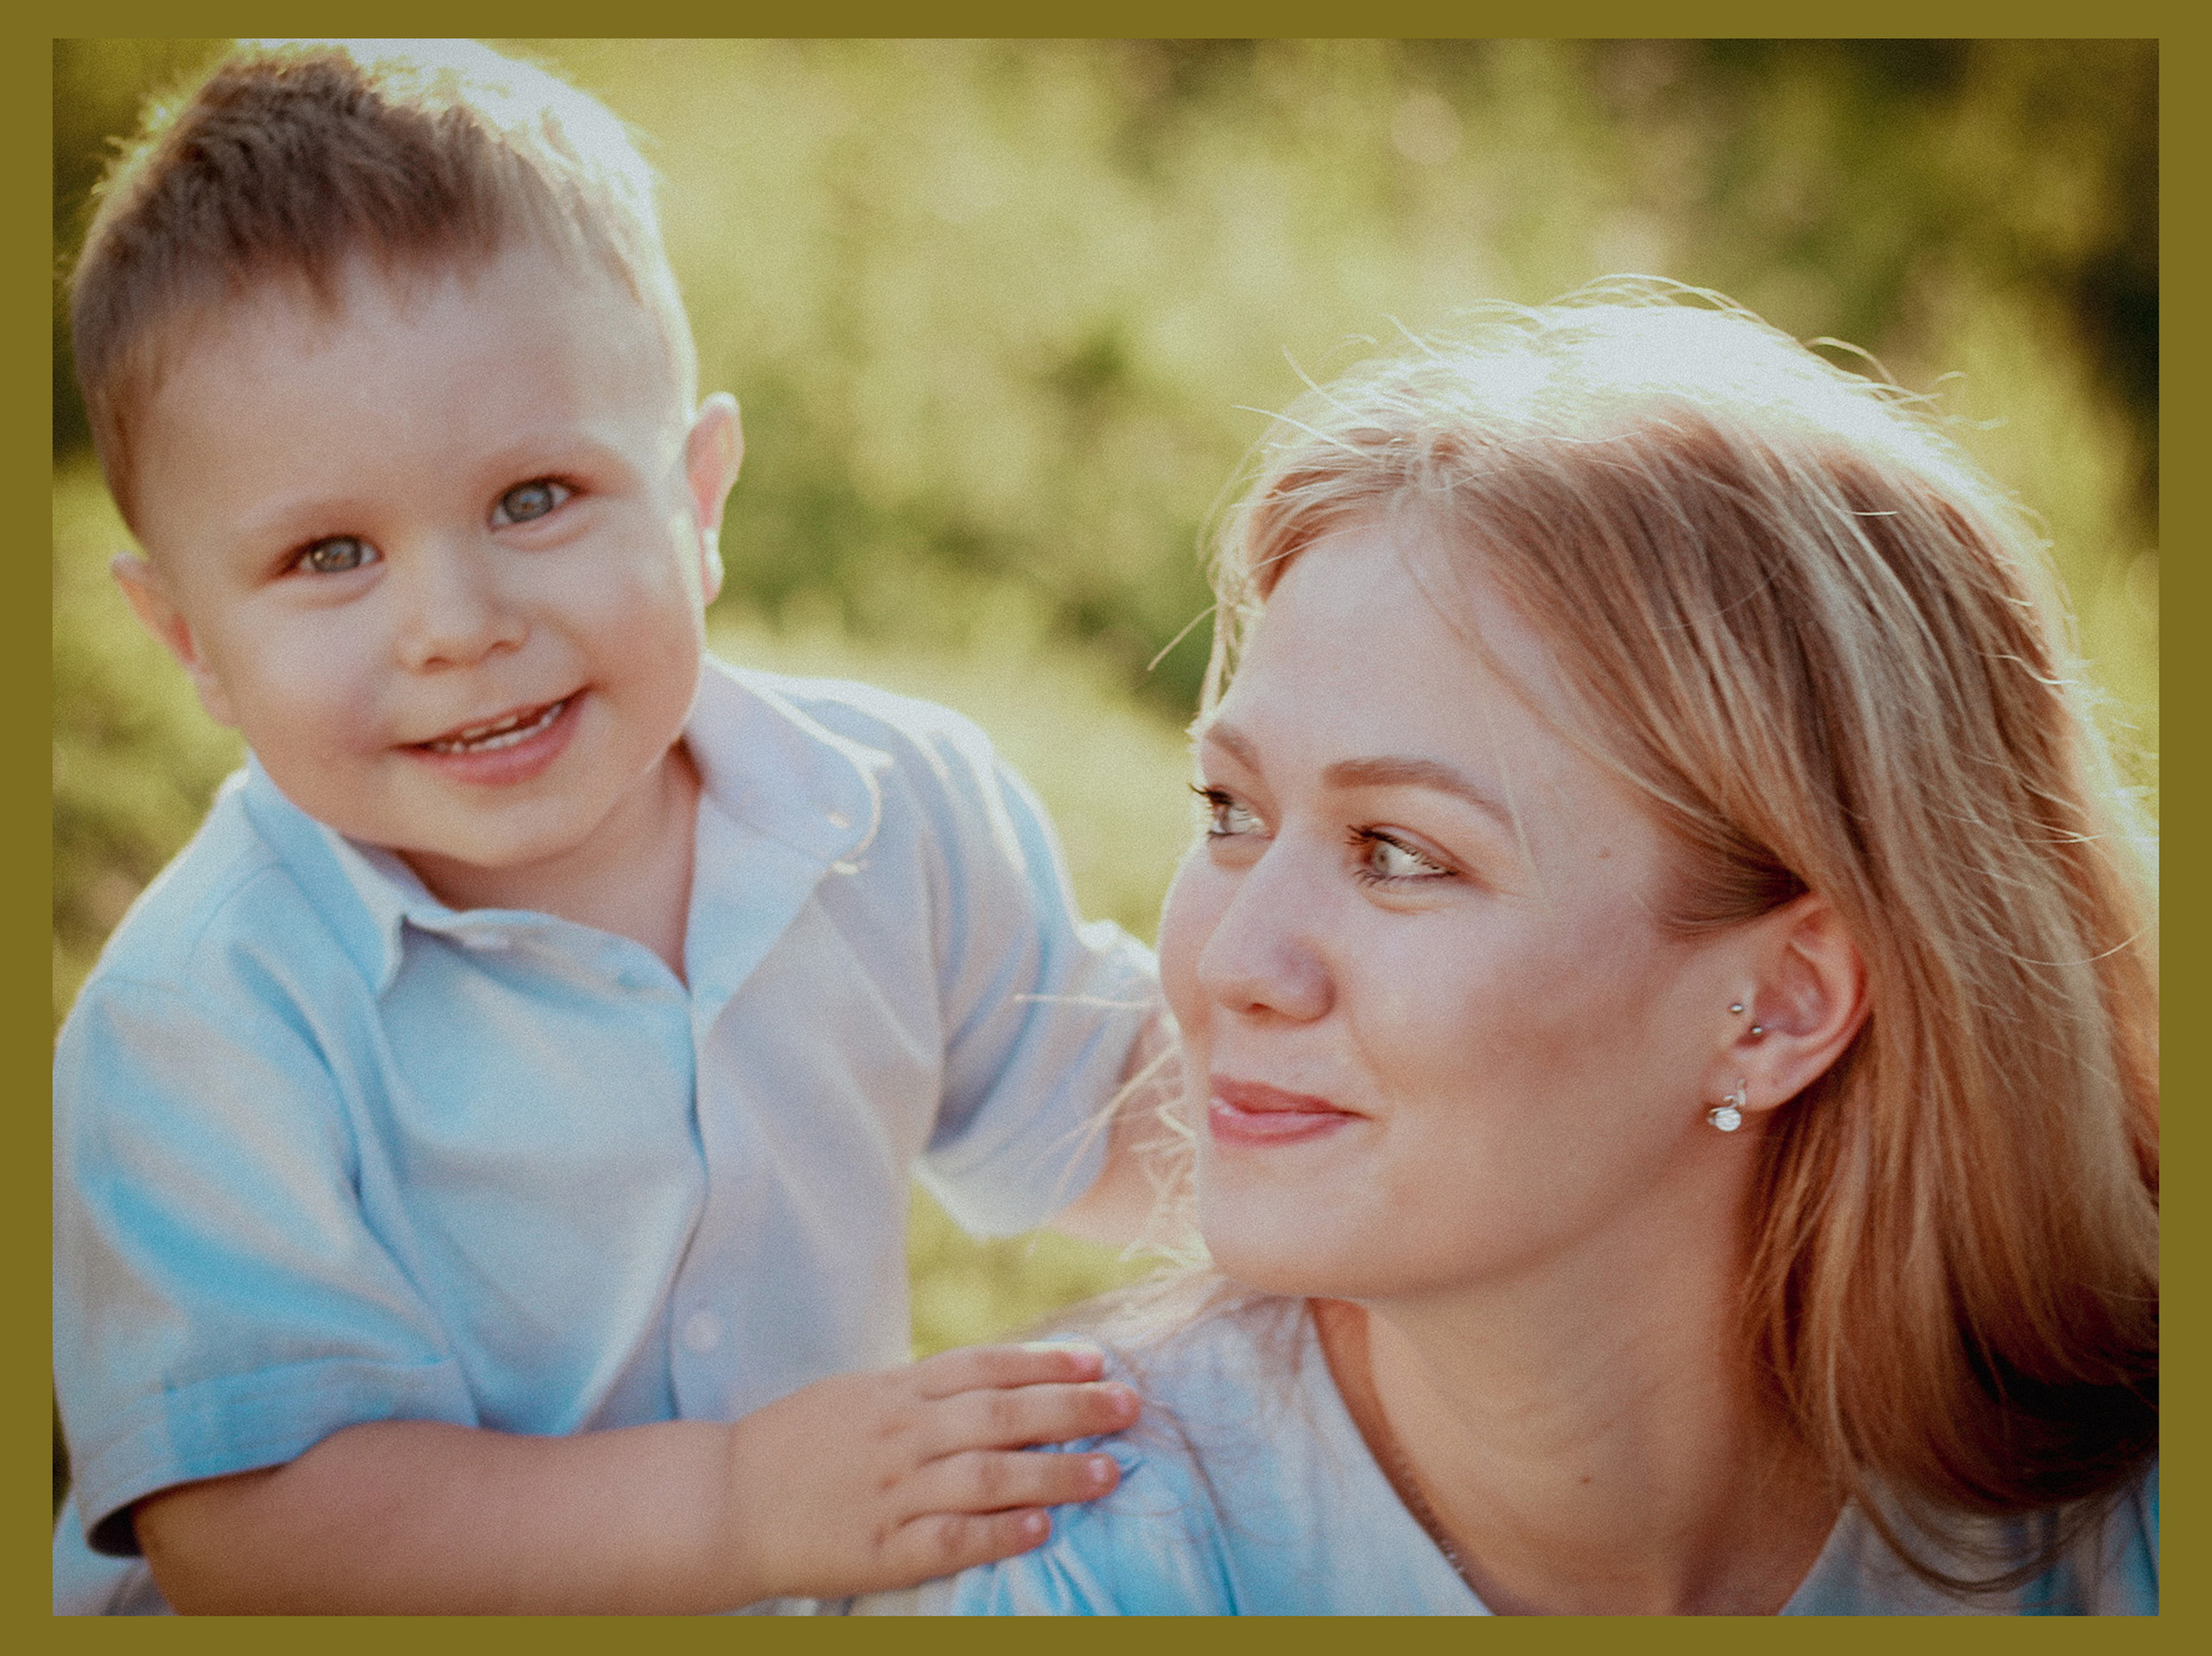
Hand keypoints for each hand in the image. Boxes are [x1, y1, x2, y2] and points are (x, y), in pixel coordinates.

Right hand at [720, 1341, 1138, 1599]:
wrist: (724, 1501)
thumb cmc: (800, 1445)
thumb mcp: (860, 1396)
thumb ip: (926, 1391)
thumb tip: (1004, 1381)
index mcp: (895, 1392)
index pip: (985, 1366)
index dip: (1046, 1362)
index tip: (1101, 1360)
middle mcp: (900, 1435)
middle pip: (1000, 1414)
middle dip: (1072, 1408)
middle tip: (1129, 1407)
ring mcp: (890, 1493)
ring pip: (986, 1476)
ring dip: (1054, 1472)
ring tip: (1109, 1472)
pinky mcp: (879, 1550)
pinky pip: (948, 1540)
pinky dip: (996, 1533)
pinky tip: (1040, 1529)